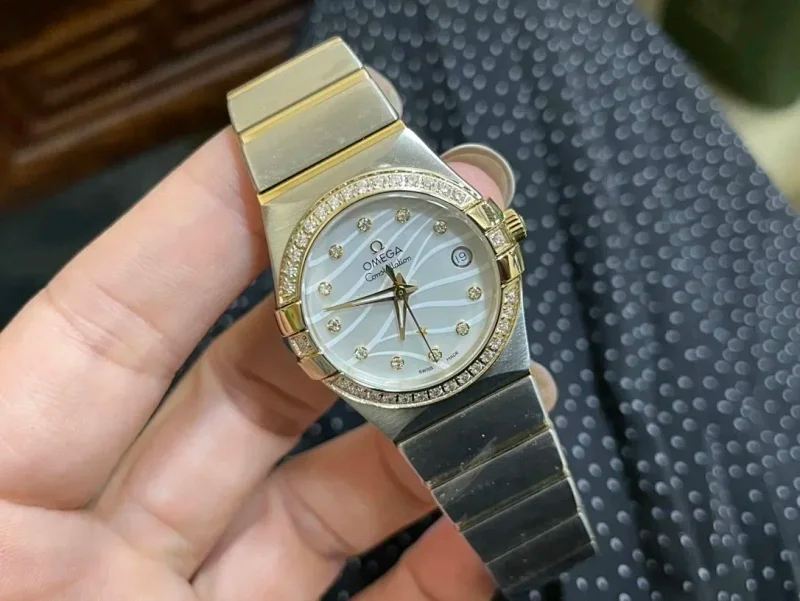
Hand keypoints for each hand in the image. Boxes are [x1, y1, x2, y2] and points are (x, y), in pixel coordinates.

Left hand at [0, 128, 557, 600]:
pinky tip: (492, 520)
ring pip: (324, 499)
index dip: (206, 224)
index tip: (299, 144)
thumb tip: (166, 302)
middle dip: (353, 304)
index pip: (118, 320)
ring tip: (504, 380)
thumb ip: (31, 436)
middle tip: (445, 240)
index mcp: (5, 491)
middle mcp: (104, 544)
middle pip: (249, 391)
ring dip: (423, 437)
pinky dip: (439, 568)